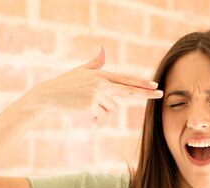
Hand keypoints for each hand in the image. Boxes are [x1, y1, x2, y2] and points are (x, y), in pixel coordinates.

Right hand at [23, 46, 162, 123]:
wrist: (48, 95)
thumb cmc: (65, 84)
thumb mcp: (81, 71)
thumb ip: (95, 63)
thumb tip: (102, 48)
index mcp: (100, 74)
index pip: (125, 79)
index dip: (141, 82)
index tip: (154, 85)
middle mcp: (101, 82)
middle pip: (128, 89)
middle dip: (146, 93)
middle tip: (161, 93)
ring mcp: (97, 93)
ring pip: (112, 108)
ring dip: (102, 110)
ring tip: (86, 104)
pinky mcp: (91, 104)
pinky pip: (102, 114)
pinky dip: (95, 116)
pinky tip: (82, 110)